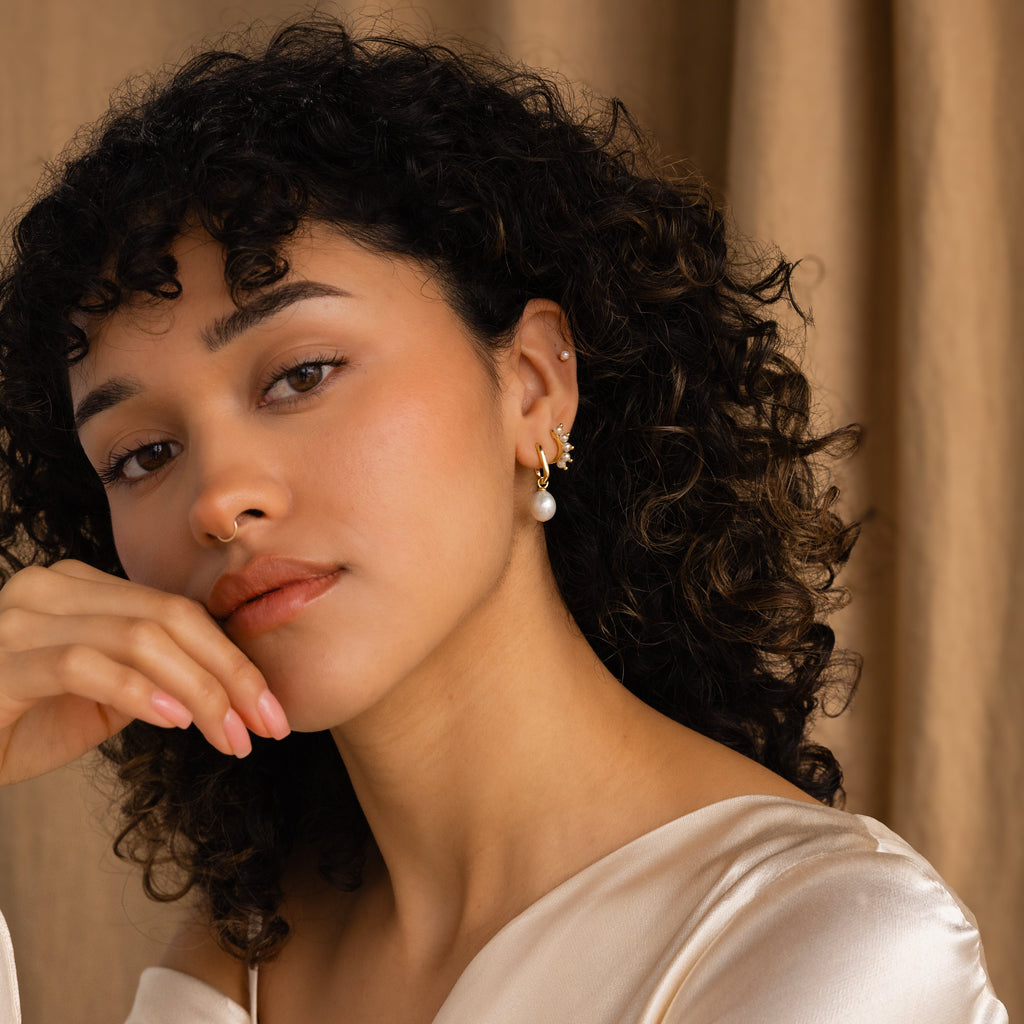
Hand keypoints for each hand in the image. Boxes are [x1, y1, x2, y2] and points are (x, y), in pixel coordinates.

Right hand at [0, 560, 289, 785]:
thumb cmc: (16, 723)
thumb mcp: (98, 697)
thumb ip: (150, 674)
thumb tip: (223, 684)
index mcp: (80, 587)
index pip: (178, 611)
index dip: (233, 658)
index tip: (269, 707)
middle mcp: (51, 588)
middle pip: (171, 619)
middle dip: (231, 675)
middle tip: (265, 725)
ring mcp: (22, 618)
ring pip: (140, 638)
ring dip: (200, 692)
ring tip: (230, 735)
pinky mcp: (1, 659)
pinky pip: (86, 665)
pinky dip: (140, 692)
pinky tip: (176, 723)